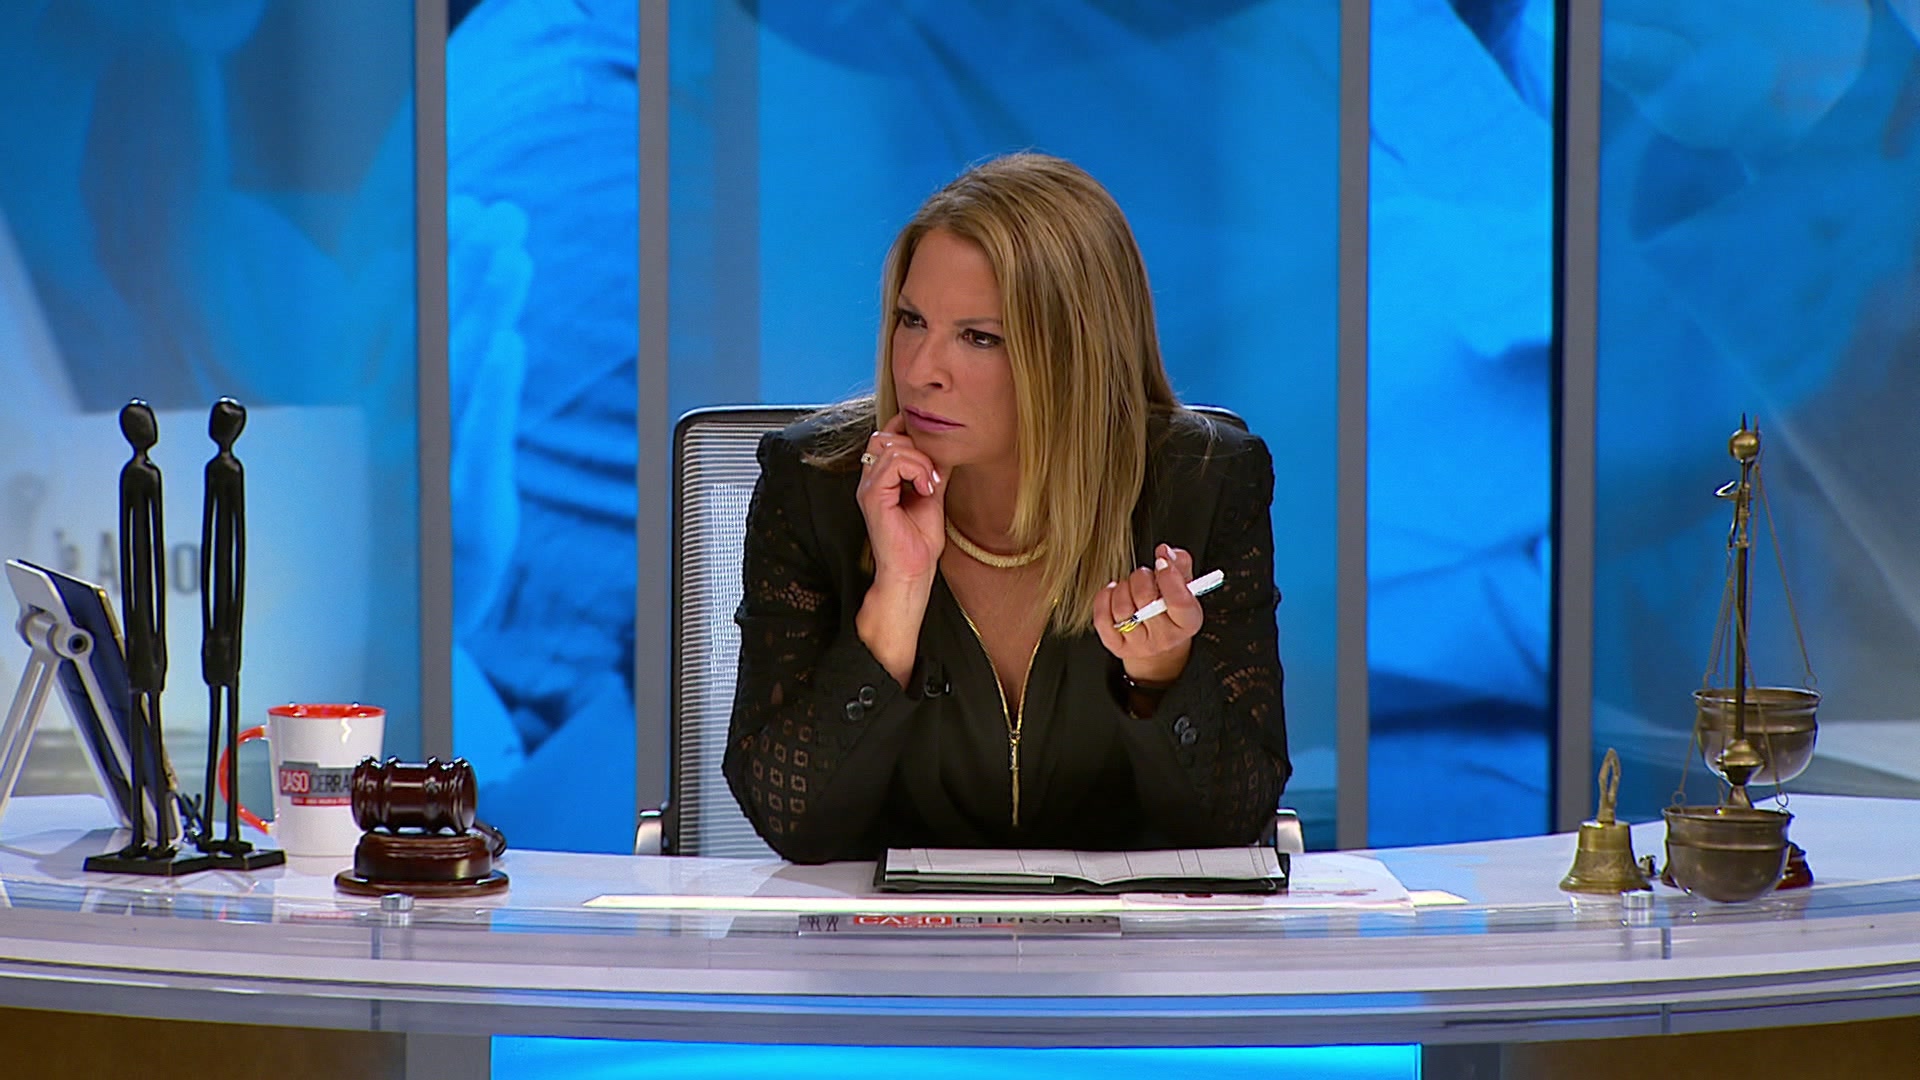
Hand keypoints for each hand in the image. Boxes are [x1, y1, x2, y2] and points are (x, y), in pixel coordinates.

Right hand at [855, 413, 945, 585]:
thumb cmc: (919, 542)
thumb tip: (945, 447)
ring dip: (921, 462)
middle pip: (885, 436)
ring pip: (893, 447)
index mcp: (880, 478)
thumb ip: (933, 469)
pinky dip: (917, 471)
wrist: (912, 571)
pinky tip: (926, 490)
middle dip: (916, 446)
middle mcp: (870, 480)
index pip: (886, 436)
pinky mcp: (873, 497)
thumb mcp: (931, 494)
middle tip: (933, 474)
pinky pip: (894, 464)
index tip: (934, 452)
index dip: (908, 433)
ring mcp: (869, 487)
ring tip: (930, 485)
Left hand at [1094, 543, 1200, 684]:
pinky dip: (1104, 599)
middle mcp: (1164, 637)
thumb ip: (1179, 564)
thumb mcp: (1185, 586)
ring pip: (1122, 609)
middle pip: (1145, 600)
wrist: (1160, 643)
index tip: (1161, 561)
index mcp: (1187, 622)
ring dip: (1122, 588)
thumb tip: (1165, 552)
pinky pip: (1102, 619)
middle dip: (1141, 578)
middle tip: (1145, 576)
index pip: (1179, 601)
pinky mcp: (1117, 646)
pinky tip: (1113, 593)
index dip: (1168, 577)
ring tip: (1130, 587)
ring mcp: (1139, 644)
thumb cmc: (1171, 609)